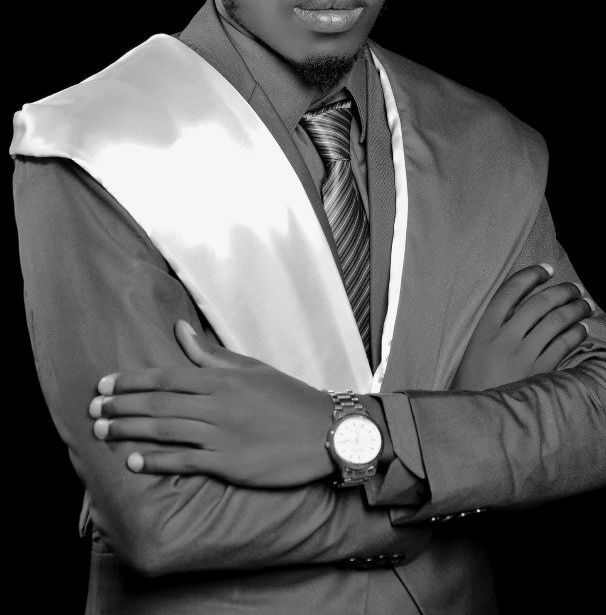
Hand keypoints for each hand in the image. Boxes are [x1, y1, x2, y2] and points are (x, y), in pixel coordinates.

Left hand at [89, 321, 335, 487]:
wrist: (325, 431)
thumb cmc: (288, 397)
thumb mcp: (251, 369)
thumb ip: (211, 355)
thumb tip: (180, 329)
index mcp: (221, 379)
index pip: (166, 376)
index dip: (132, 381)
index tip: (104, 384)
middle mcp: (217, 405)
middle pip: (158, 405)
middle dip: (121, 406)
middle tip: (92, 409)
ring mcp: (222, 436)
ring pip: (166, 432)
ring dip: (129, 432)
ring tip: (102, 431)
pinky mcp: (228, 464)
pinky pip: (185, 462)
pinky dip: (157, 461)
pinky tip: (134, 462)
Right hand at [450, 264, 594, 390]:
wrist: (478, 419)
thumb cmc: (475, 382)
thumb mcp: (476, 348)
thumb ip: (496, 327)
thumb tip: (526, 305)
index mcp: (485, 328)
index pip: (511, 290)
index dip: (531, 275)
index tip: (547, 269)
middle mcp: (505, 337)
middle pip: (539, 303)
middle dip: (562, 290)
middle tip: (575, 287)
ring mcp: (523, 355)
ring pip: (556, 321)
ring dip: (575, 309)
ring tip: (586, 304)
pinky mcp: (540, 372)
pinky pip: (564, 345)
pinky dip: (577, 332)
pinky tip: (583, 328)